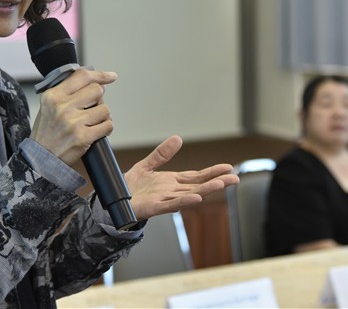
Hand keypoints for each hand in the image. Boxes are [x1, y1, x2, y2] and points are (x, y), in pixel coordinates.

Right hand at [31, 68, 118, 165]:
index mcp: (53, 95)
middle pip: (96, 90)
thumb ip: (68, 91)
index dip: (100, 75)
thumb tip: (96, 82)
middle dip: (99, 98)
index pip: (82, 76)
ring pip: (105, 109)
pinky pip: (107, 126)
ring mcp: (73, 122)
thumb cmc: (47, 131)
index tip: (111, 77)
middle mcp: (62, 107)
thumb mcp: (49, 105)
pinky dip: (105, 128)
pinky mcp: (83, 137)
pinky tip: (96, 131)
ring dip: (103, 115)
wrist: (40, 159)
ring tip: (92, 121)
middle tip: (93, 106)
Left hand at [124, 135, 238, 219]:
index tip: (228, 168)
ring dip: (206, 190)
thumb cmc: (129, 187)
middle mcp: (171, 192)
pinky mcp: (154, 208)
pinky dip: (185, 202)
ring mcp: (164, 200)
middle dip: (216, 182)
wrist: (112, 202)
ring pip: (189, 195)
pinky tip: (197, 198)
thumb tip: (178, 138)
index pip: (196, 176)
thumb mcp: (147, 165)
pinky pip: (171, 205)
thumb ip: (162, 154)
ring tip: (221, 184)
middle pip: (198, 186)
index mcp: (171, 182)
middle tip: (235, 178)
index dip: (211, 172)